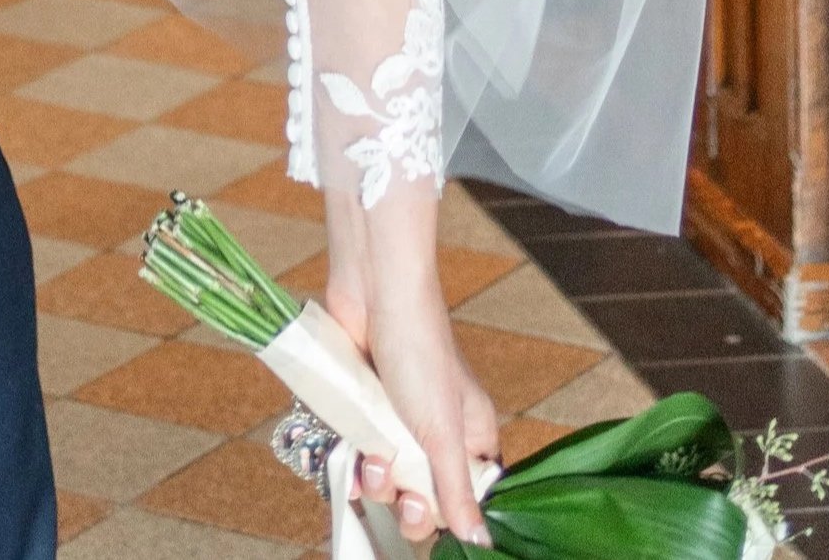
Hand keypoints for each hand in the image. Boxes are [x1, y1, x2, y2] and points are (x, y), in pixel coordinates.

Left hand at [328, 194, 499, 546]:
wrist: (371, 292)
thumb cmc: (420, 348)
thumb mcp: (442, 430)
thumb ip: (457, 490)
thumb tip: (479, 541)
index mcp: (470, 434)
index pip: (466, 496)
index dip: (447, 512)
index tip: (431, 511)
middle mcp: (434, 430)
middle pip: (422, 495)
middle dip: (407, 502)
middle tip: (402, 496)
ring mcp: (394, 420)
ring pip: (385, 479)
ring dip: (375, 480)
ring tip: (372, 459)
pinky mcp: (360, 409)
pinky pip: (354, 455)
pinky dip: (350, 460)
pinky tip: (349, 453)